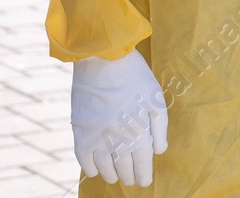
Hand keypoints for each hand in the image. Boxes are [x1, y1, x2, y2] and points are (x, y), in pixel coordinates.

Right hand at [71, 49, 167, 186]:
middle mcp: (116, 137)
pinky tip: (95, 171)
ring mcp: (96, 134)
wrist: (103, 58)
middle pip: (123, 165)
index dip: (144, 174)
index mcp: (138, 129)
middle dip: (129, 175)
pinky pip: (83, 157)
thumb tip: (159, 151)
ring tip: (116, 177)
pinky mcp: (80, 129)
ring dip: (111, 174)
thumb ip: (159, 127)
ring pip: (104, 165)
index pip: (142, 162)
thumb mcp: (156, 98)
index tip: (145, 182)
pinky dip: (89, 167)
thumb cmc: (135, 76)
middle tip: (131, 180)